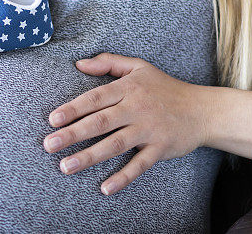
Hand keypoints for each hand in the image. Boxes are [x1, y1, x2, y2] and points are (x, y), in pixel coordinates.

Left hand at [43, 52, 211, 195]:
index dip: (73, 108)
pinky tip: (104, 188)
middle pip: (100, 121)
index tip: (52, 119)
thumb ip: (108, 63)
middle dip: (73, 134)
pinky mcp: (160, 149)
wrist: (203, 110)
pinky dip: (123, 177)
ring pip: (115, 144)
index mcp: (129, 88)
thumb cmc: (166, 87)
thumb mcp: (139, 67)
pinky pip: (139, 165)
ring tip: (65, 166)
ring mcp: (149, 130)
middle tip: (49, 145)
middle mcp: (137, 108)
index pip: (96, 98)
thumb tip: (79, 64)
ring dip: (89, 156)